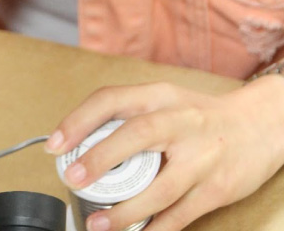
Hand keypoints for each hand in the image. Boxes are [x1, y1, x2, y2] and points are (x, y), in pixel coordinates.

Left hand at [45, 76, 283, 230]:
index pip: (111, 100)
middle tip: (72, 180)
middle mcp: (180, 120)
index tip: (54, 145)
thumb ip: (128, 117)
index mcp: (158, 95)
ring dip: (124, 210)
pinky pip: (181, 215)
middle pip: (136, 135)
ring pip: (159, 188)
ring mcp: (201, 156)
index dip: (78, 121)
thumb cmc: (197, 115)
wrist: (259, 125)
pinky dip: (155, 229)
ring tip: (96, 224)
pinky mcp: (217, 188)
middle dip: (100, 159)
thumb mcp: (163, 101)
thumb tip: (81, 144)